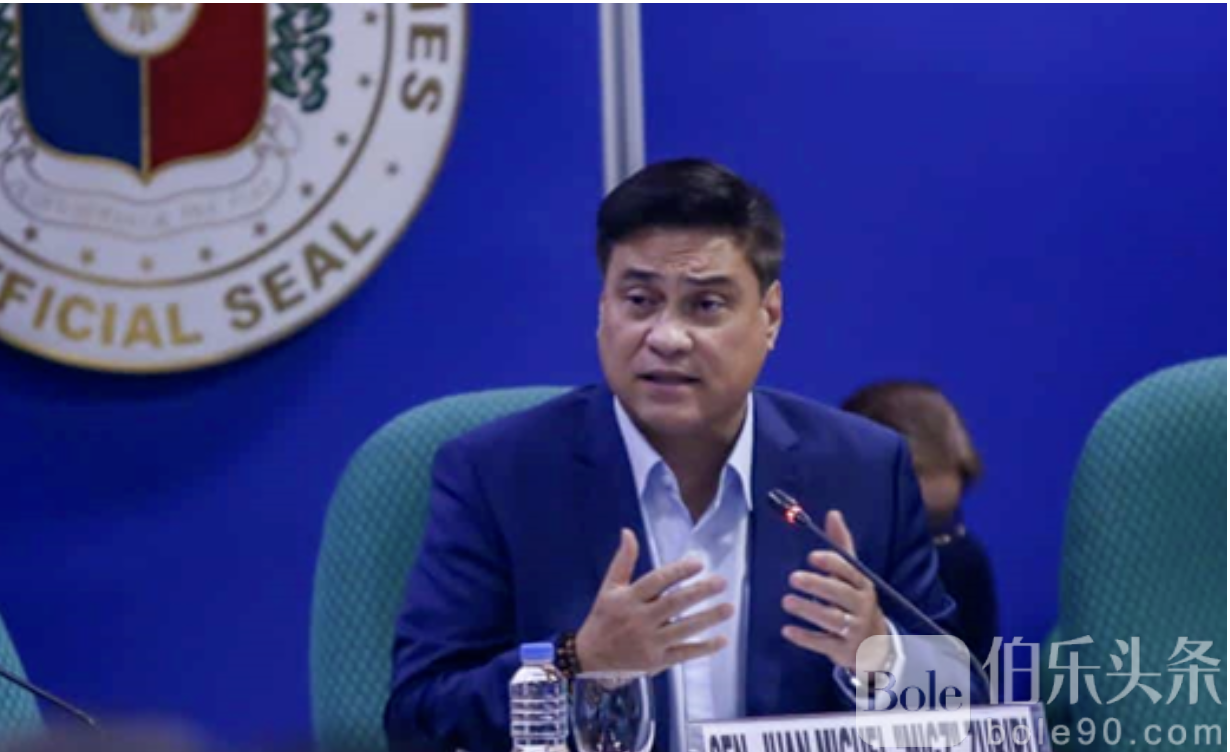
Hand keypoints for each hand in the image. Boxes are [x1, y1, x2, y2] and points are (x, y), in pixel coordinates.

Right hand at [576, 528, 733, 674]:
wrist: (590, 660)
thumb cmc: (603, 619)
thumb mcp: (609, 588)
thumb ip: (622, 560)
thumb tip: (628, 532)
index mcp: (628, 599)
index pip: (656, 581)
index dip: (678, 572)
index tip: (699, 563)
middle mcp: (639, 620)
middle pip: (674, 603)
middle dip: (700, 592)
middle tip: (721, 582)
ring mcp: (649, 642)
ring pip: (683, 629)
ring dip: (708, 618)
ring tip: (729, 607)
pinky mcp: (656, 662)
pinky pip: (684, 654)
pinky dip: (704, 648)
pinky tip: (722, 639)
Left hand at [780, 510, 889, 671]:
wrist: (877, 647)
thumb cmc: (857, 602)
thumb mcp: (853, 575)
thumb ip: (841, 546)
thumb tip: (833, 513)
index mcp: (863, 585)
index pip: (850, 571)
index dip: (831, 563)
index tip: (812, 557)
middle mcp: (862, 606)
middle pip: (840, 594)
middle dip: (817, 585)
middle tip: (793, 578)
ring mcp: (855, 630)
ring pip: (832, 619)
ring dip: (809, 610)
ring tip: (787, 601)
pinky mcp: (845, 650)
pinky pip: (825, 644)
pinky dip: (806, 638)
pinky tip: (788, 631)